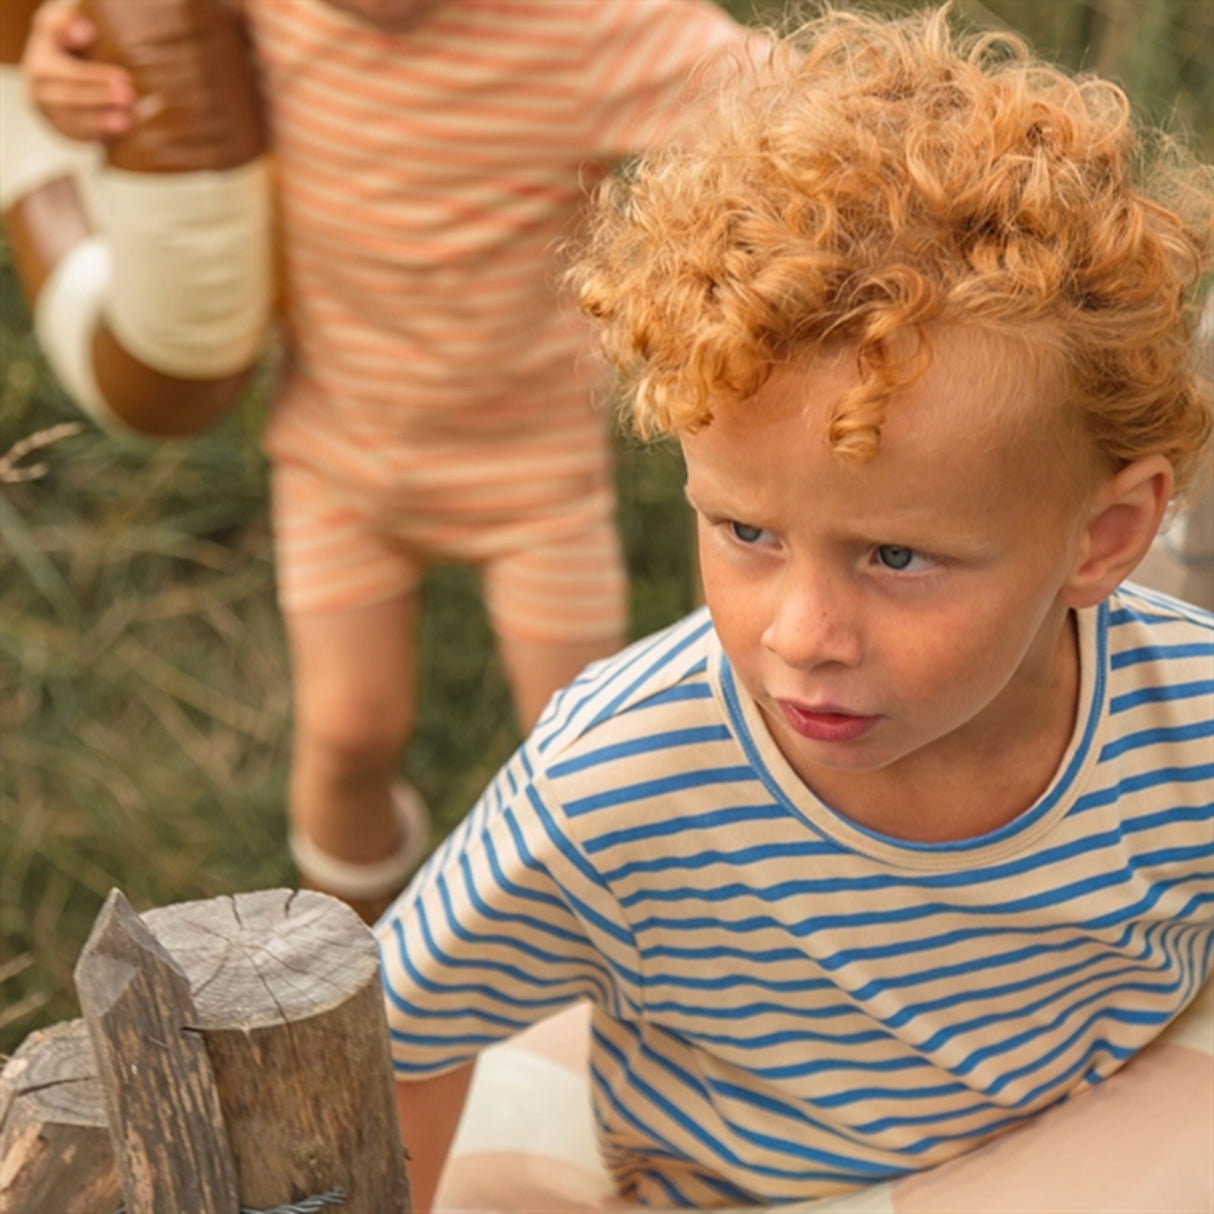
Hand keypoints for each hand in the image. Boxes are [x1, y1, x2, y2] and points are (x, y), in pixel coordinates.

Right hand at [21, 2, 134, 141]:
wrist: (59, 68)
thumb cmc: (65, 43)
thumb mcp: (57, 25)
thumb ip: (64, 23)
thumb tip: (85, 31)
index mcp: (40, 66)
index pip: (69, 73)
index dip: (95, 77)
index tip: (124, 78)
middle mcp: (40, 93)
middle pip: (70, 99)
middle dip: (100, 99)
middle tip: (129, 97)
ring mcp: (51, 115)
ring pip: (73, 123)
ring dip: (100, 122)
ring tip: (126, 122)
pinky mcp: (64, 131)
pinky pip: (80, 137)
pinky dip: (100, 136)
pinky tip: (121, 133)